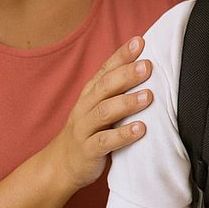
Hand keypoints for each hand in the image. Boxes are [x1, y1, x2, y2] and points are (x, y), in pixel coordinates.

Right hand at [43, 36, 153, 191]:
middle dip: (126, 75)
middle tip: (147, 66)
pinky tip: (141, 129)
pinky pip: (104, 141)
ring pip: (104, 112)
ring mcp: (84, 129)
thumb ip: (118, 89)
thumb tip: (148, 64)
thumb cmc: (89, 130)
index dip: (122, 55)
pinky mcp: (87, 151)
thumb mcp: (99, 106)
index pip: (106, 69)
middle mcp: (85, 107)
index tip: (140, 42)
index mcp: (90, 93)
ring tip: (148, 96)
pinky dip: (123, 135)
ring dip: (127, 103)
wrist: (61, 165)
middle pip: (105, 86)